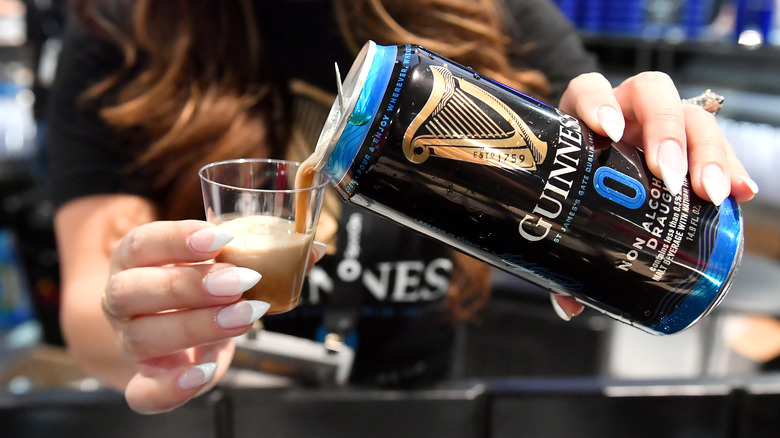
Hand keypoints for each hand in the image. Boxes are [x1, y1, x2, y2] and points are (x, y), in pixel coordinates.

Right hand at [101, 220, 325, 412]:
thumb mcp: (222, 266)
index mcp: (136, 259)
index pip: (144, 243)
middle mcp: (123, 299)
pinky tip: (205, 371)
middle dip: (190, 285)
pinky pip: (144, 392)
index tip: (220, 238)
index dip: (178, 239)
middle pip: (134, 290)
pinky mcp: (144, 379)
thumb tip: (312, 251)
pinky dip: (173, 386)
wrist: (171, 332)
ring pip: (144, 337)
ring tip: (243, 317)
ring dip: (197, 326)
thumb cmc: (196, 290)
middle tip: (239, 282)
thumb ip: (262, 256)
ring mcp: (130, 342)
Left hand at [550, 71, 758, 320]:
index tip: (608, 130)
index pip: (590, 88)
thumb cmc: (569, 190)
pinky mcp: (687, 146)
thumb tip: (570, 303)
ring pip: (692, 116)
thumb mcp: (561, 210)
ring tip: (713, 192)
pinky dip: (731, 168)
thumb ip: (558, 250)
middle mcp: (624, 111)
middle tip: (670, 175)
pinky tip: (740, 195)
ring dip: (707, 151)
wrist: (581, 181)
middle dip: (667, 131)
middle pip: (653, 94)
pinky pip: (716, 146)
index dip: (600, 102)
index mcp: (582, 116)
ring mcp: (658, 125)